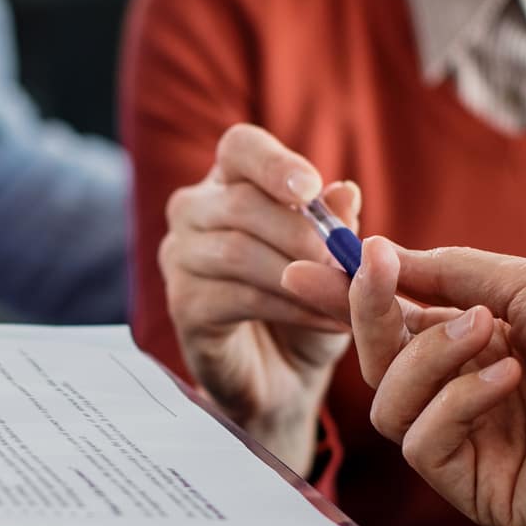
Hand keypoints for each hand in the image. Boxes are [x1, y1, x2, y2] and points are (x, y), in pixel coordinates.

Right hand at [160, 124, 360, 472]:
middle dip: (301, 233)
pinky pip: (237, 297)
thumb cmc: (307, 305)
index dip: (273, 163)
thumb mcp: (334, 262)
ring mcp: (180, 258)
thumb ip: (336, 226)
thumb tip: (343, 192)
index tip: (310, 187)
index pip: (240, 148)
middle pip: (240, 202)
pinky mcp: (183, 305)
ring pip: (236, 251)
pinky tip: (328, 320)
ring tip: (345, 296)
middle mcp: (194, 212)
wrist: (285, 377)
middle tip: (346, 261)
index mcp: (230, 183)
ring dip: (300, 274)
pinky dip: (291, 308)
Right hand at [283, 238, 525, 525]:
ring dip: (426, 358)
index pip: (398, 330)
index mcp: (485, 353)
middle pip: (379, 368)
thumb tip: (376, 255)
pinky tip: (507, 378)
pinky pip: (422, 444)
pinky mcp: (481, 492)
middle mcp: (472, 402)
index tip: (310, 266)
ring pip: (389, 406)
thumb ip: (446, 275)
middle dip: (370, 318)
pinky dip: (454, 402)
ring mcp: (475, 450)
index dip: (352, 301)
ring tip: (489, 333)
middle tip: (373, 274)